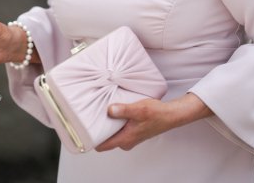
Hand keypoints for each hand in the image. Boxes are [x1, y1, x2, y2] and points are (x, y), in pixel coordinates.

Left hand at [96, 93, 212, 151]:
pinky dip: (116, 121)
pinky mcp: (133, 131)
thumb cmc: (157, 114)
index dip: (92, 139)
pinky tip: (116, 109)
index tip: (83, 129)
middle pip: (106, 138)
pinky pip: (119, 128)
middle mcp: (126, 140)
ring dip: (109, 123)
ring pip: (113, 132)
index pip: (102, 145)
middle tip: (92, 114)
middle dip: (99, 128)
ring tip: (104, 109)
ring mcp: (130, 137)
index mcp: (126, 138)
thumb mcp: (139, 109)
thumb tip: (109, 110)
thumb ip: (123, 110)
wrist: (170, 115)